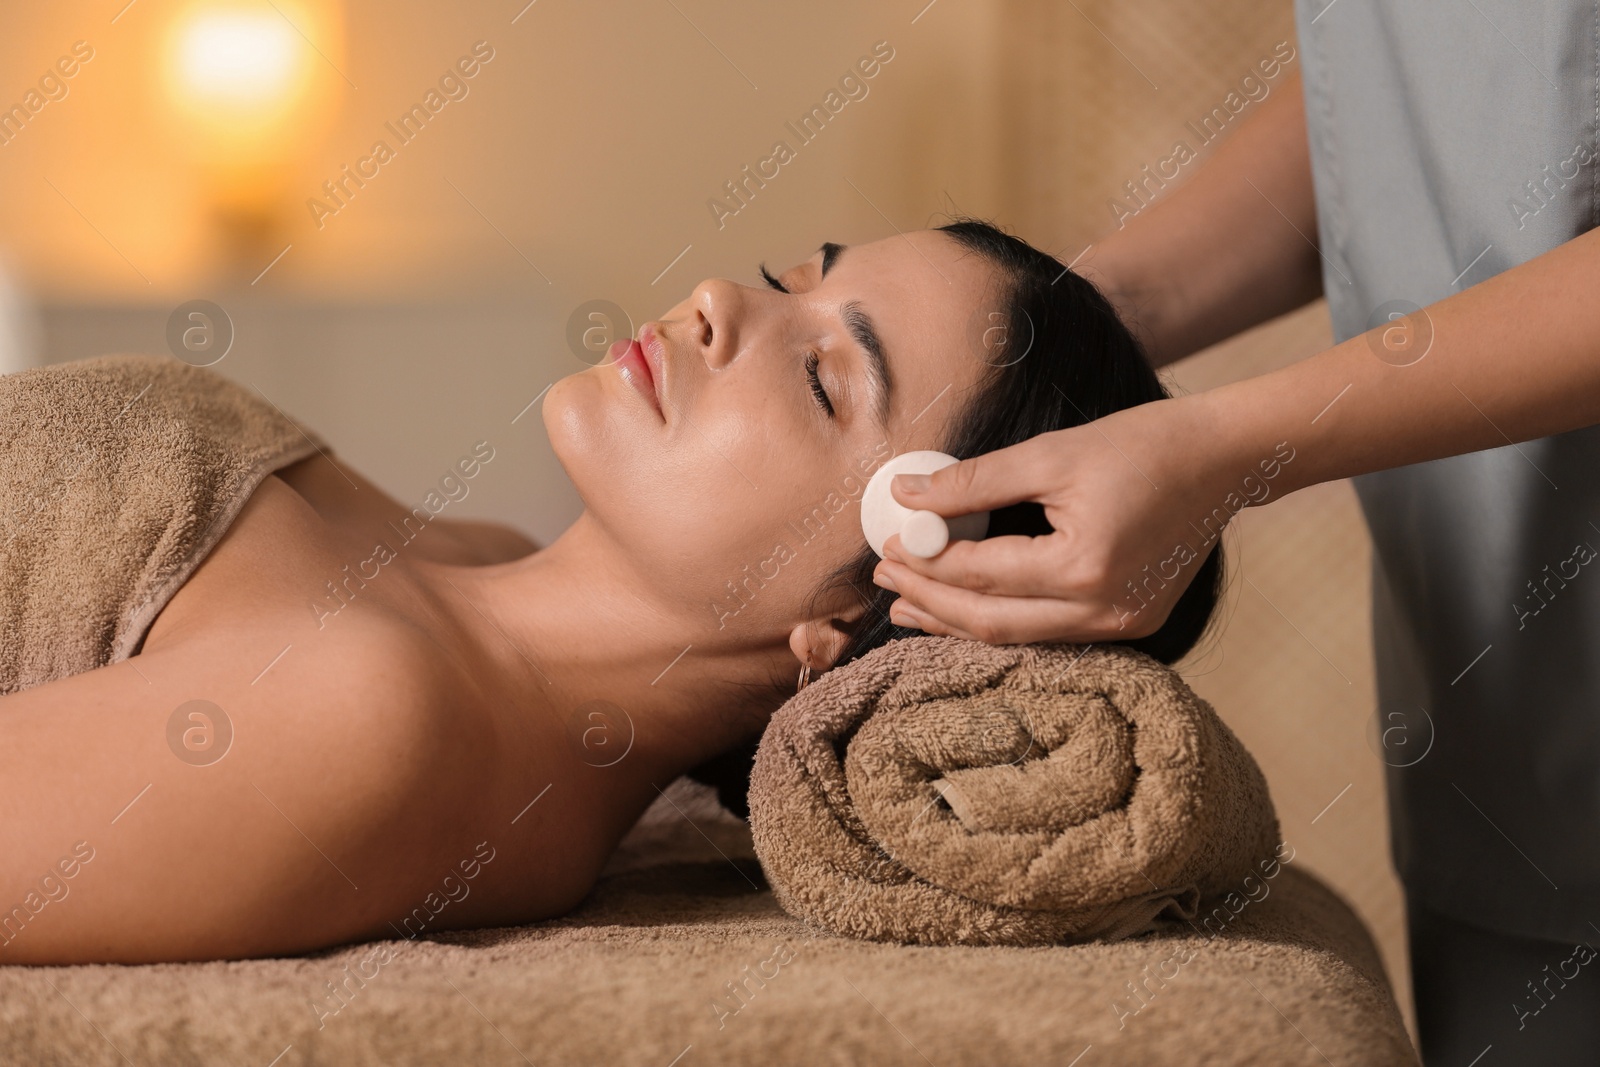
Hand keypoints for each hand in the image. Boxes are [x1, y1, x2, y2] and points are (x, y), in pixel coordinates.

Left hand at [872, 394, 1249, 643]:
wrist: (1223, 459)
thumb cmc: (1141, 444)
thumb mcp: (1050, 453)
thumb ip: (973, 482)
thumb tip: (906, 496)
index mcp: (1083, 567)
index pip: (980, 576)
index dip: (926, 563)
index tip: (888, 548)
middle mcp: (1104, 611)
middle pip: (992, 623)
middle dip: (931, 603)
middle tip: (885, 584)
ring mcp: (1123, 626)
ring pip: (1019, 637)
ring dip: (960, 622)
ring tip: (911, 608)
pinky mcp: (1133, 624)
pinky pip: (1050, 633)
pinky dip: (1004, 621)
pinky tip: (970, 609)